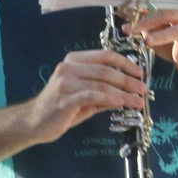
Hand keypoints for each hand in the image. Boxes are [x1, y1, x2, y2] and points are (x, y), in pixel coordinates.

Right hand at [24, 48, 147, 144]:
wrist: (35, 122)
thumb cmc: (61, 108)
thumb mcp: (85, 97)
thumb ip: (104, 92)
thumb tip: (129, 92)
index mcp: (74, 61)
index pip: (104, 55)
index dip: (125, 62)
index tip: (139, 72)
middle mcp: (69, 67)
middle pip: (105, 70)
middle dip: (128, 80)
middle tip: (143, 89)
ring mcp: (66, 82)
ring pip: (102, 83)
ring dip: (124, 92)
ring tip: (138, 100)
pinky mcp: (65, 99)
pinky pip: (93, 96)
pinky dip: (111, 98)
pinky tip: (122, 103)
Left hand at [126, 9, 177, 78]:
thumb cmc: (174, 45)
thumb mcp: (155, 33)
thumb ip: (144, 24)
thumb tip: (126, 14)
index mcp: (173, 4)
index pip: (153, 0)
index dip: (137, 3)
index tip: (121, 10)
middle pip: (157, 7)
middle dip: (138, 16)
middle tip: (125, 24)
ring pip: (164, 16)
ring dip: (145, 24)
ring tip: (131, 31)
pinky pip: (173, 32)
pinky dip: (159, 36)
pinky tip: (148, 40)